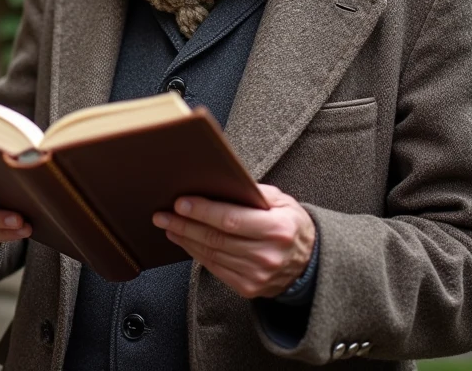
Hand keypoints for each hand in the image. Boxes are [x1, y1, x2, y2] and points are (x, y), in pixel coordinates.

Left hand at [153, 183, 314, 298]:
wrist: (309, 264)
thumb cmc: (291, 225)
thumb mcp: (282, 202)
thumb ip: (254, 192)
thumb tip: (221, 183)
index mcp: (278, 229)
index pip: (231, 220)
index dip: (203, 211)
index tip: (180, 203)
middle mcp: (267, 255)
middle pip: (216, 238)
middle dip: (184, 225)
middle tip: (162, 214)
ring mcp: (257, 275)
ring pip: (211, 255)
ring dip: (185, 239)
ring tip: (168, 225)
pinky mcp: (248, 287)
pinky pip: (214, 268)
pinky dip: (196, 254)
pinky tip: (184, 241)